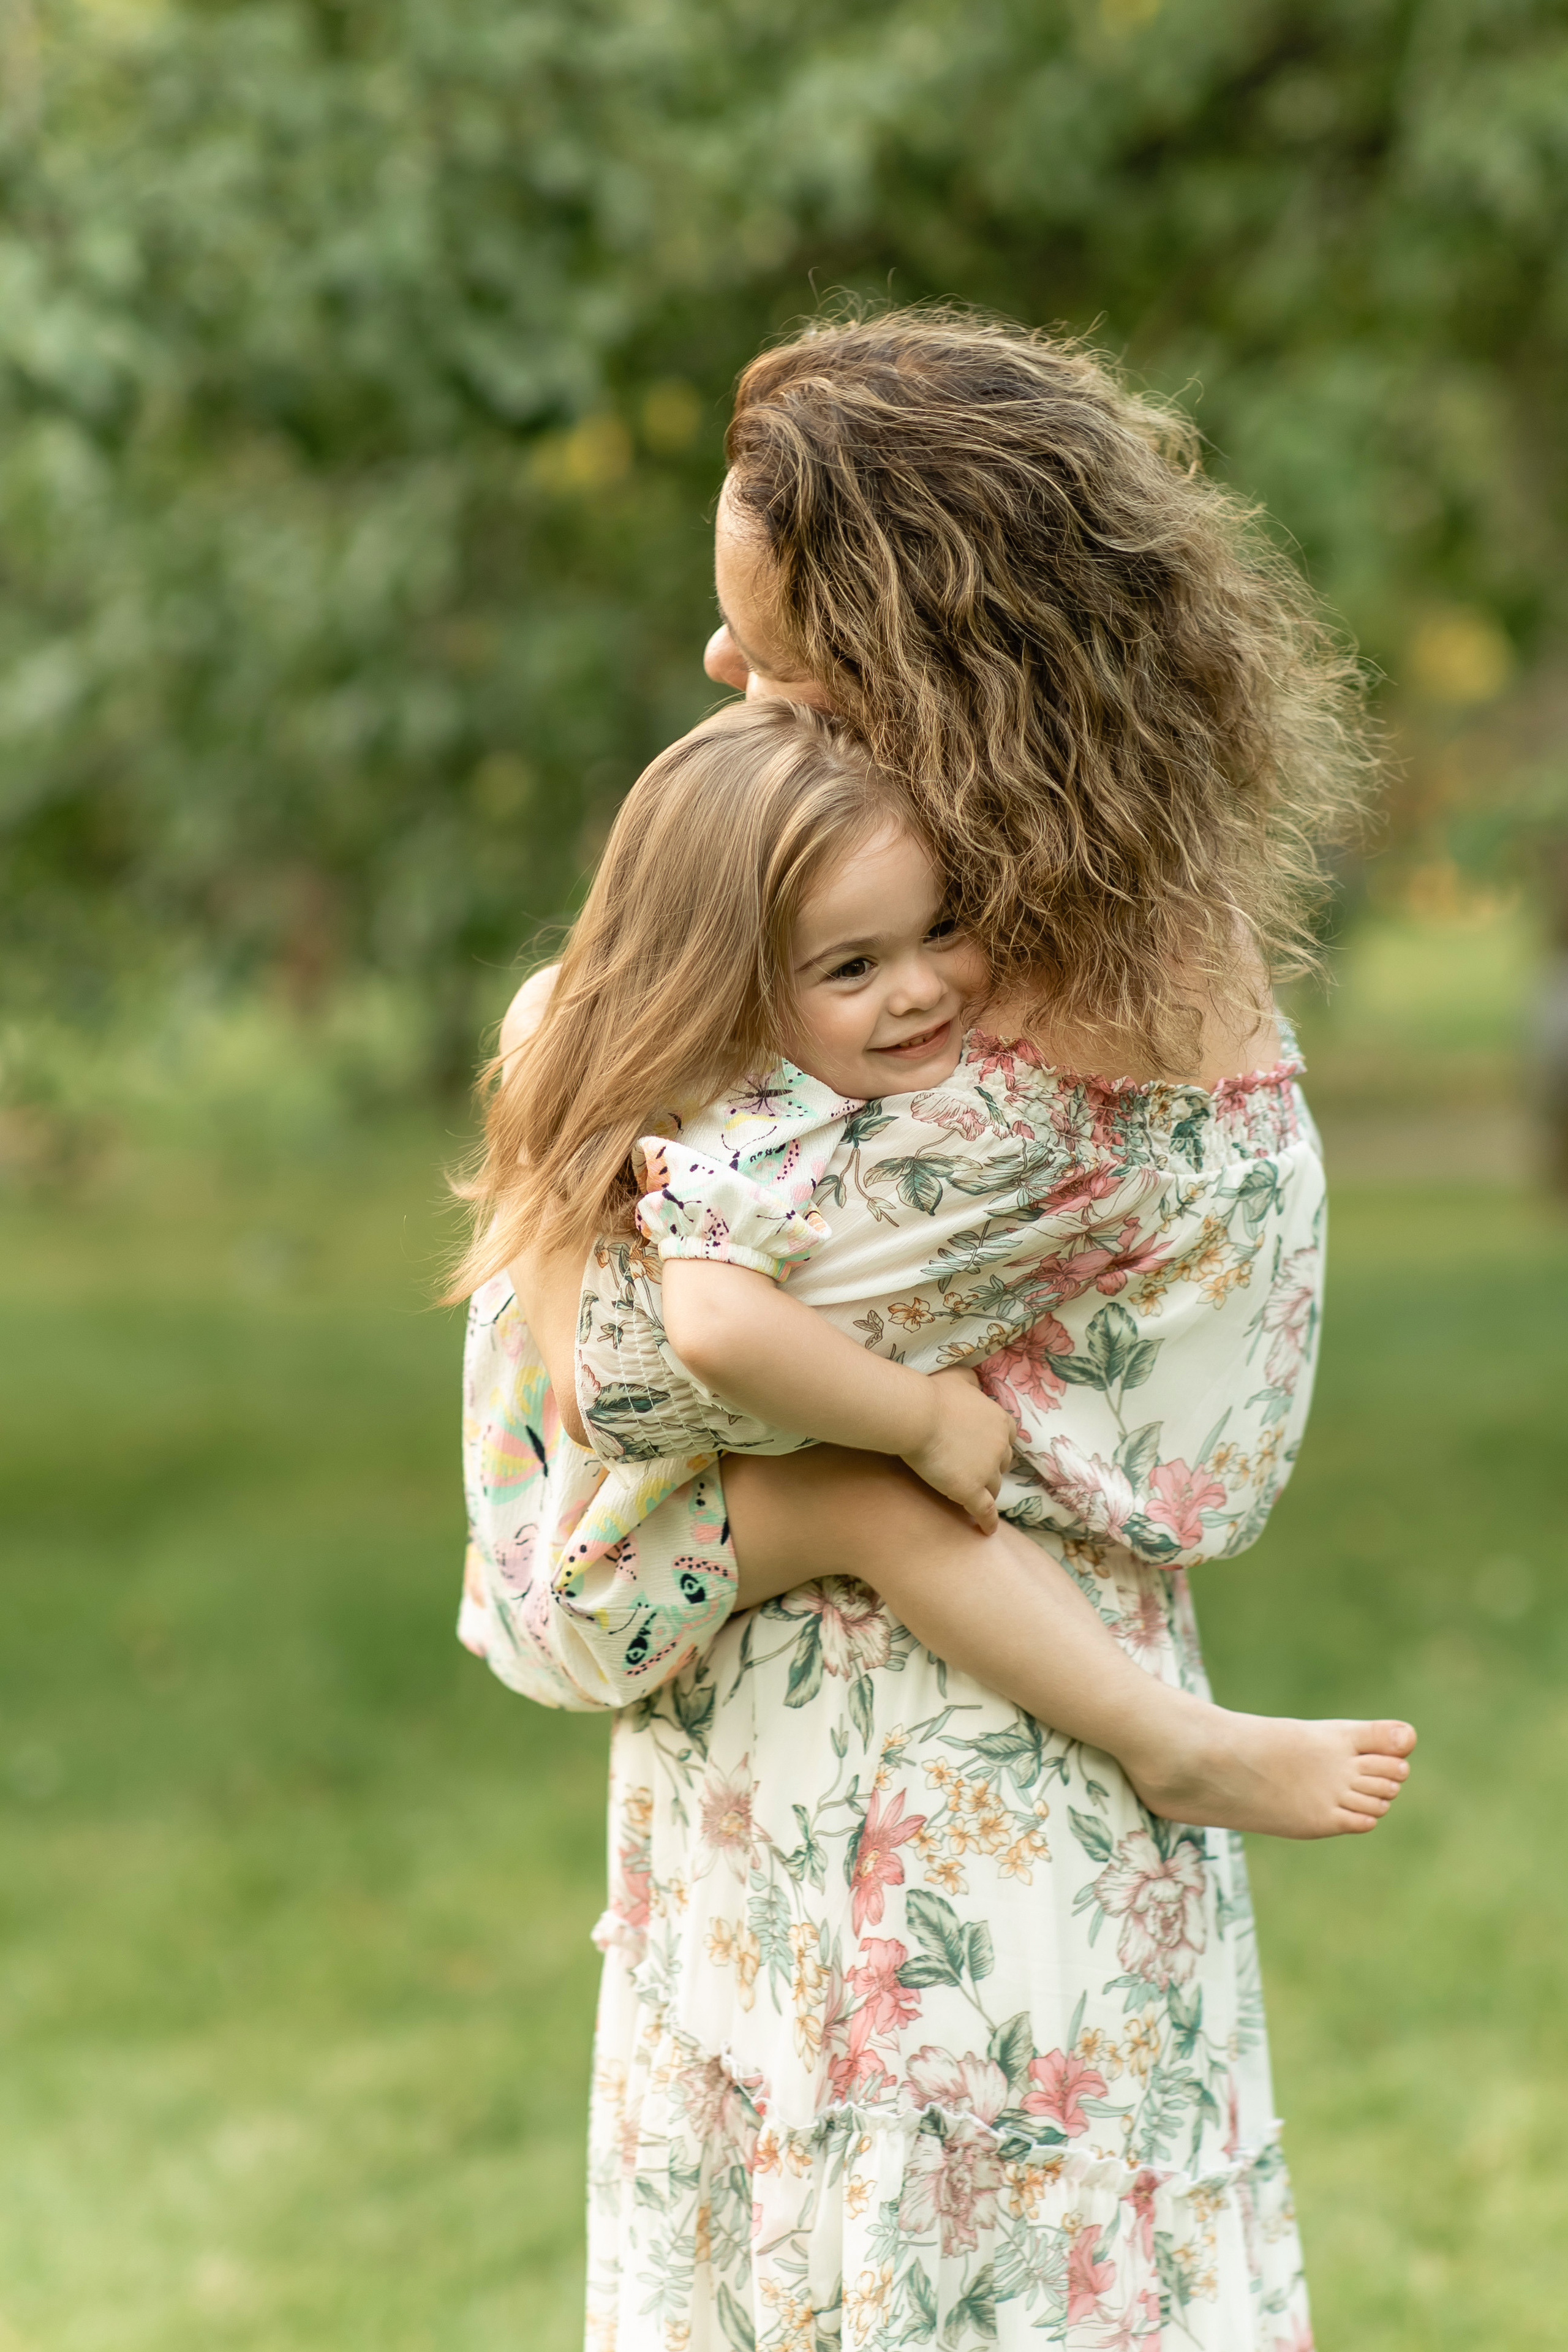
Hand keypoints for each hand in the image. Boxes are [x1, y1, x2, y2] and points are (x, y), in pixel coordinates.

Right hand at [899, 1367, 1016, 1533]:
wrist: (916, 1416)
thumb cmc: (933, 1394)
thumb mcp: (958, 1377)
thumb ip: (972, 1381)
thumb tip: (976, 1382)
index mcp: (1000, 1420)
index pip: (1009, 1437)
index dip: (996, 1444)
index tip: (985, 1448)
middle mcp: (1000, 1446)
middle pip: (1002, 1464)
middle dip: (991, 1467)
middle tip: (972, 1471)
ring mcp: (987, 1470)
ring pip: (994, 1487)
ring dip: (985, 1491)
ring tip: (973, 1498)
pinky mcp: (971, 1491)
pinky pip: (984, 1511)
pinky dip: (987, 1521)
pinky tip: (986, 1530)